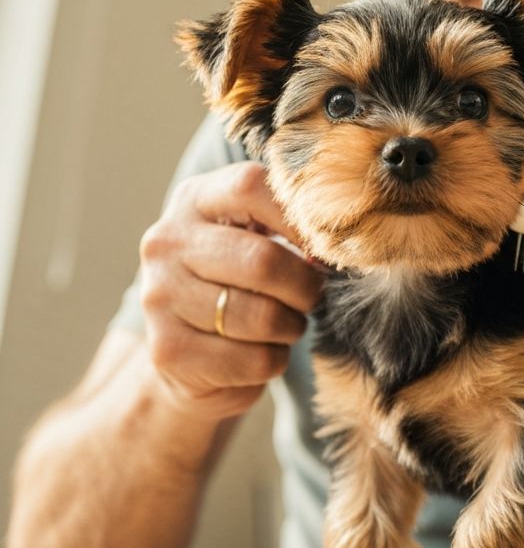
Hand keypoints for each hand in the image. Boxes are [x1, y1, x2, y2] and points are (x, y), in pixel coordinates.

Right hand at [139, 162, 323, 419]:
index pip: (250, 187)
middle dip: (304, 287)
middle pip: (261, 260)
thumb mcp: (255, 236)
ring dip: (291, 326)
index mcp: (194, 199)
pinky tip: (262, 352)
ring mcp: (159, 296)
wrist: (188, 354)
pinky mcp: (167, 350)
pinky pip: (252, 360)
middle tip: (311, 296)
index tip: (325, 245)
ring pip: (261, 317)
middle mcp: (167, 242)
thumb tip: (340, 243)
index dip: (300, 218)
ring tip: (286, 324)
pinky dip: (273, 360)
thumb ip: (289, 225)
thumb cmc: (239, 282)